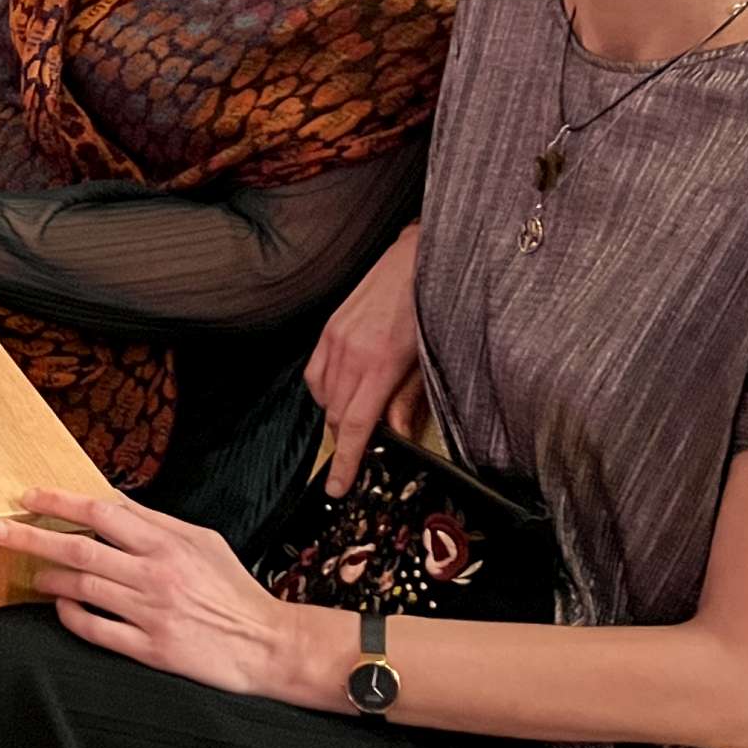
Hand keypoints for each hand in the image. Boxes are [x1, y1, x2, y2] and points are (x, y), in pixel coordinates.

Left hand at [0, 487, 297, 698]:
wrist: (268, 645)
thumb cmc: (233, 590)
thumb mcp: (202, 541)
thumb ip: (156, 522)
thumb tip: (111, 500)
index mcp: (168, 544)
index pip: (101, 513)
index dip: (58, 503)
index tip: (28, 498)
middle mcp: (155, 575)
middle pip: (79, 549)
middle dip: (32, 538)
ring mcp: (150, 613)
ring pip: (82, 589)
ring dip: (48, 578)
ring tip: (32, 574)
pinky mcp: (150, 649)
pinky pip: (96, 629)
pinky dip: (71, 615)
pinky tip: (60, 607)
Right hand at [304, 225, 424, 494]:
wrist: (416, 259)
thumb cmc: (432, 308)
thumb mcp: (430, 360)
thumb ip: (409, 400)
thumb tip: (398, 436)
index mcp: (381, 365)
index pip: (358, 426)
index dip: (346, 462)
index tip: (336, 488)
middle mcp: (351, 354)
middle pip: (338, 417)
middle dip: (347, 443)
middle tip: (359, 458)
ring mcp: (335, 340)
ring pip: (324, 399)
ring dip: (338, 417)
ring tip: (358, 419)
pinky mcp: (328, 330)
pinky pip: (315, 376)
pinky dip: (325, 393)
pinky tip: (343, 393)